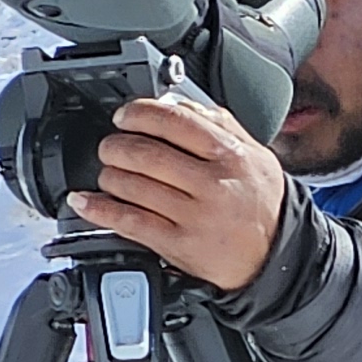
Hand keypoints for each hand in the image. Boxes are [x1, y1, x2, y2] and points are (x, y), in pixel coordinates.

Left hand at [66, 93, 291, 294]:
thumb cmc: (261, 205)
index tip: (125, 117)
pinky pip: (128, 221)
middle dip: (115, 146)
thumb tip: (177, 105)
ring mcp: (195, 216)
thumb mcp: (256, 156)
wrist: (275, 256)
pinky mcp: (179, 244)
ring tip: (110, 175)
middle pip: (145, 153)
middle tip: (111, 147)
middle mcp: (214, 184)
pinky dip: (98, 209)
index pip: (174, 122)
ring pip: (131, 185)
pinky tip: (86, 202)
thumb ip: (220, 125)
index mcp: (232, 156)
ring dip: (108, 176)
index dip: (139, 114)